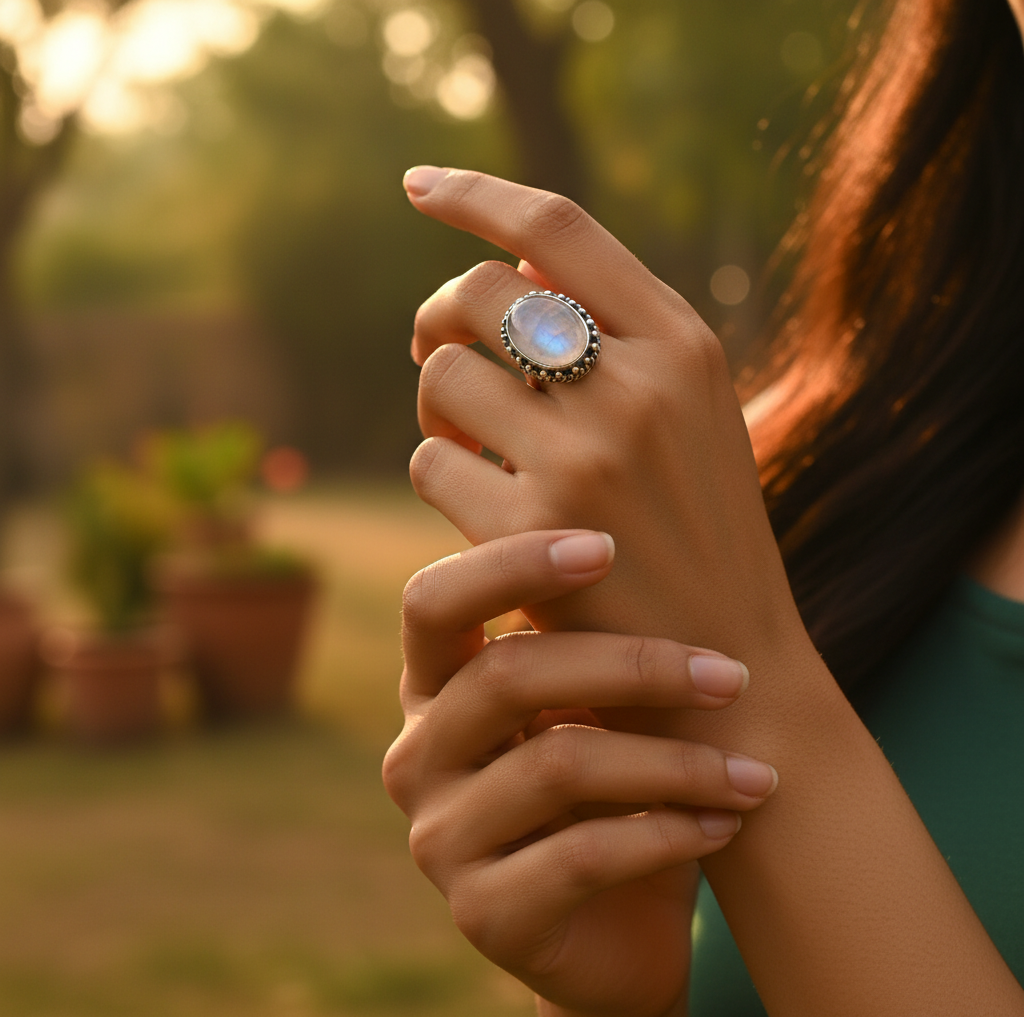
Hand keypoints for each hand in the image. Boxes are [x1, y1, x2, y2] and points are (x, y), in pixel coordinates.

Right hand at [383, 529, 777, 1016]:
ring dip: (676, 761)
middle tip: (732, 675)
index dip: (510, 564)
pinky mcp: (482, 912)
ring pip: (557, 764)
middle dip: (632, 665)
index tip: (609, 548)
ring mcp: (440, 837)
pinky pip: (583, 855)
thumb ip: (589, 631)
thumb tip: (639, 519)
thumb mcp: (597, 704)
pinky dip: (669, 832)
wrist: (618, 926)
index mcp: (434, 687)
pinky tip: (727, 825)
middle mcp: (418, 754)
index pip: (433, 601)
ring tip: (756, 773)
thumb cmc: (615, 786)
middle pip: (507, 675)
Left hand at [403, 167, 810, 705]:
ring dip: (435, 404)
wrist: (726, 676)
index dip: (476, 196)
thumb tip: (516, 267)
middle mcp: (639, 386)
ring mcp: (586, 456)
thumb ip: (621, 340)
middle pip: (480, 293)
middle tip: (436, 353)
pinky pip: (431, 459)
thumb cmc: (696, 540)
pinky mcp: (534, 529)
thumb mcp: (690, 423)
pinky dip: (438, 476)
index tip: (417, 185)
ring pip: (442, 374)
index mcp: (684, 347)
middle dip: (438, 318)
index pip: (559, 231)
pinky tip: (477, 509)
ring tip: (466, 441)